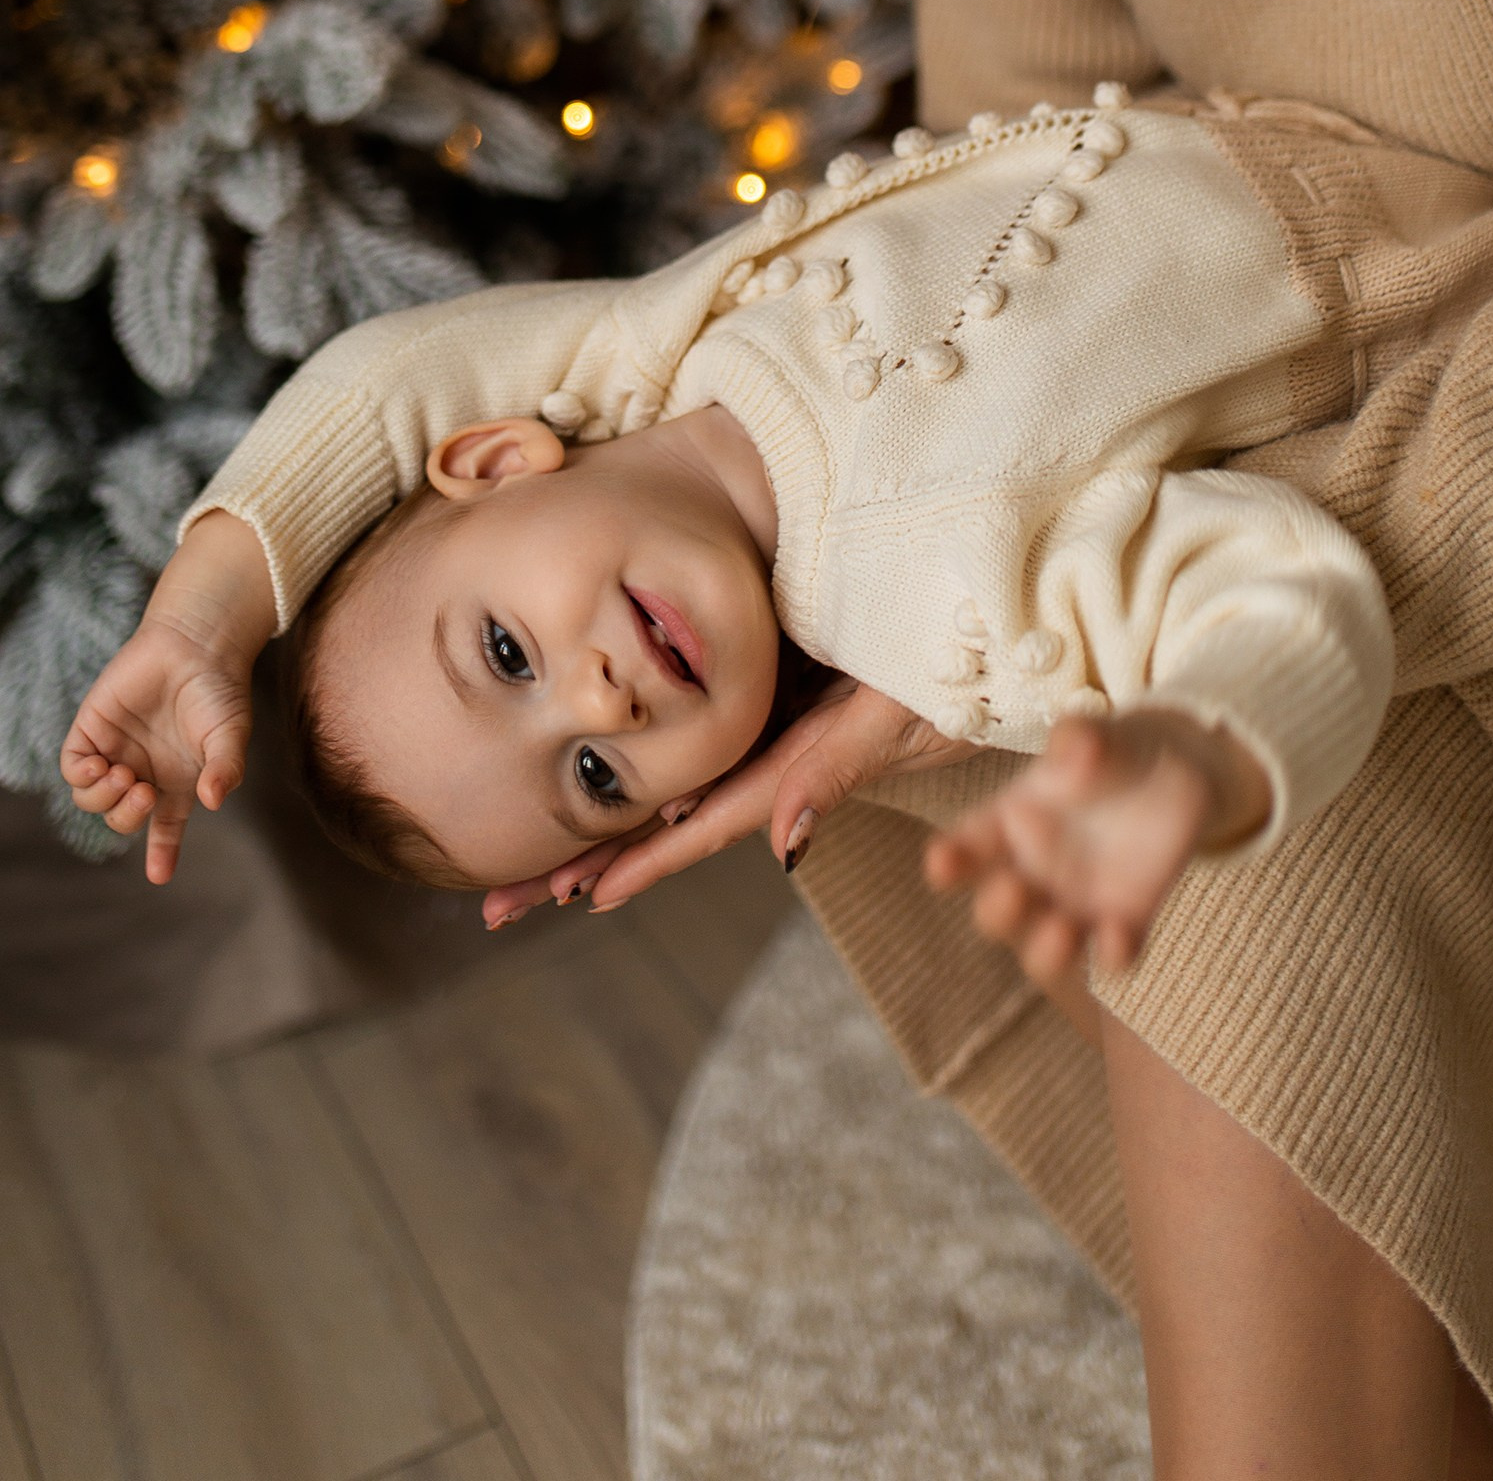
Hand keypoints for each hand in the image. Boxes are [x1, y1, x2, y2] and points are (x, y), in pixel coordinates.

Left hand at [60, 510, 275, 884]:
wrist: (195, 641)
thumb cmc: (219, 688)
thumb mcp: (230, 734)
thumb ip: (225, 768)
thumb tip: (212, 800)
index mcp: (177, 783)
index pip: (165, 828)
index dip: (163, 854)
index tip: (160, 876)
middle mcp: (144, 773)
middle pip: (121, 819)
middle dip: (127, 817)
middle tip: (144, 792)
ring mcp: (116, 752)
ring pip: (91, 800)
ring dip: (104, 800)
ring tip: (124, 776)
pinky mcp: (92, 729)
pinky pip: (73, 768)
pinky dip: (83, 777)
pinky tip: (103, 766)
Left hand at [480, 678, 982, 928]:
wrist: (992, 585)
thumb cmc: (961, 650)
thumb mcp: (906, 710)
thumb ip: (841, 767)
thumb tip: (781, 847)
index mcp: (806, 758)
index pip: (710, 820)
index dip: (646, 858)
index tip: (578, 897)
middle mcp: (780, 743)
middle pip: (675, 815)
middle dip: (592, 863)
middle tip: (500, 907)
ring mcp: (777, 712)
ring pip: (680, 779)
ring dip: (607, 828)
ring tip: (527, 876)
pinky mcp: (778, 672)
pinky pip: (708, 726)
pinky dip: (651, 761)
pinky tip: (600, 781)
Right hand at [923, 704, 1272, 981]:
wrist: (1174, 775)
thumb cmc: (1115, 751)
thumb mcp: (1099, 737)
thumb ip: (1080, 739)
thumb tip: (1073, 745)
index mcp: (1010, 824)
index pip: (967, 848)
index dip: (949, 860)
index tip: (942, 861)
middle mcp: (1033, 874)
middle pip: (996, 913)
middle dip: (998, 910)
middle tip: (1014, 889)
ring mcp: (1075, 905)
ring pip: (1043, 953)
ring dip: (1045, 952)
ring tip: (1062, 932)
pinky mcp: (1124, 923)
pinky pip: (1111, 956)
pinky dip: (1113, 954)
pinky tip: (1119, 938)